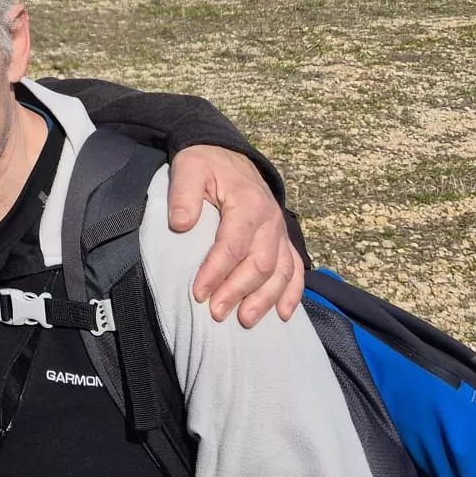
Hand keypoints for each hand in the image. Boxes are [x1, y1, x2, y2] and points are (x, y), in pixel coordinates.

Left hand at [167, 144, 304, 326]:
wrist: (228, 155)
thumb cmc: (206, 164)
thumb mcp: (189, 168)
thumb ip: (183, 194)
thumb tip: (180, 224)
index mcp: (247, 203)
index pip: (233, 245)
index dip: (216, 271)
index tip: (198, 293)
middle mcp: (270, 220)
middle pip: (260, 263)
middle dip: (238, 291)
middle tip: (217, 313)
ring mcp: (279, 231)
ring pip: (281, 272)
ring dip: (265, 299)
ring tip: (246, 321)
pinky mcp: (282, 240)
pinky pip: (295, 269)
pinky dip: (291, 294)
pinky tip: (283, 315)